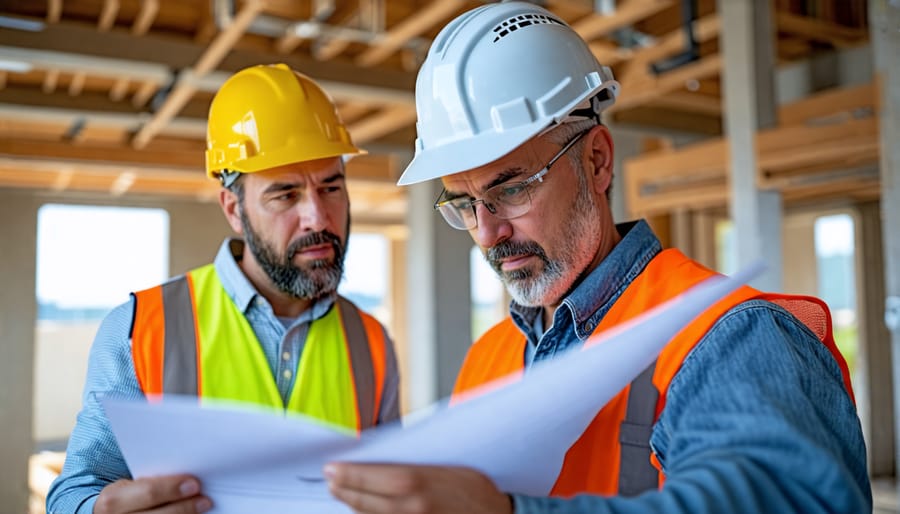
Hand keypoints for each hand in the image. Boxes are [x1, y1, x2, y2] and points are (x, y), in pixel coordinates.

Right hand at [93, 474, 211, 512]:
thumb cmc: (126, 498)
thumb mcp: (128, 487)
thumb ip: (150, 482)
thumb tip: (188, 477)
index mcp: (112, 501)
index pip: (147, 492)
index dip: (171, 489)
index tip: (194, 484)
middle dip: (183, 507)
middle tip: (205, 500)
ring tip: (202, 508)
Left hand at [325, 462, 512, 513]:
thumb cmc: (476, 487)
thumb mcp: (446, 464)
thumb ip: (414, 463)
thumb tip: (386, 456)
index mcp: (419, 482)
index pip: (372, 477)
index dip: (349, 474)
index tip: (331, 468)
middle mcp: (412, 507)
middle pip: (365, 501)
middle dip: (344, 490)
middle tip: (329, 480)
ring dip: (354, 505)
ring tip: (340, 493)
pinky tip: (363, 510)